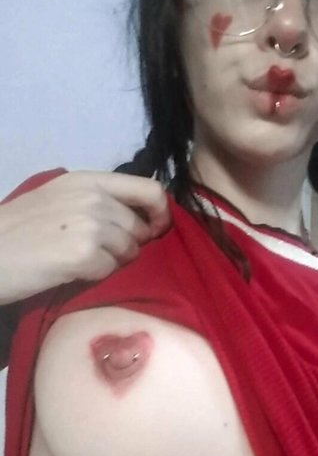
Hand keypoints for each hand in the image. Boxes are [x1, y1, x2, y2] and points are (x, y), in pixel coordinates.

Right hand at [0, 171, 170, 304]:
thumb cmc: (18, 228)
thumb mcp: (59, 199)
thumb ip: (99, 200)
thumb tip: (141, 217)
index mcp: (89, 180)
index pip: (150, 188)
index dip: (161, 212)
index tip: (154, 230)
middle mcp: (94, 197)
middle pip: (141, 227)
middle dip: (129, 245)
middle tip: (99, 253)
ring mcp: (90, 224)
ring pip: (130, 251)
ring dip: (112, 262)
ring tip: (80, 261)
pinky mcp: (83, 254)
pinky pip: (111, 269)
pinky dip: (96, 275)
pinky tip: (71, 271)